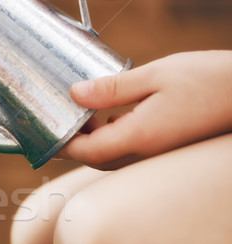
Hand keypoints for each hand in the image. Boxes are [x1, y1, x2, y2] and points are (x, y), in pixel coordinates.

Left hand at [58, 51, 231, 169]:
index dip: (62, 145)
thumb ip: (112, 89)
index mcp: (138, 137)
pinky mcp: (164, 150)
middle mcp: (145, 154)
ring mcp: (156, 155)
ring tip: (80, 117)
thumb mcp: (156, 75)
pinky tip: (110, 118)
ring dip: (91, 141)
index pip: (86, 151)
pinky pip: (128, 152)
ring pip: (111, 156)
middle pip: (95, 157)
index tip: (44, 135)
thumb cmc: (210, 81)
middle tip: (57, 123)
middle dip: (73, 144)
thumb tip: (75, 94)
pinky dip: (111, 138)